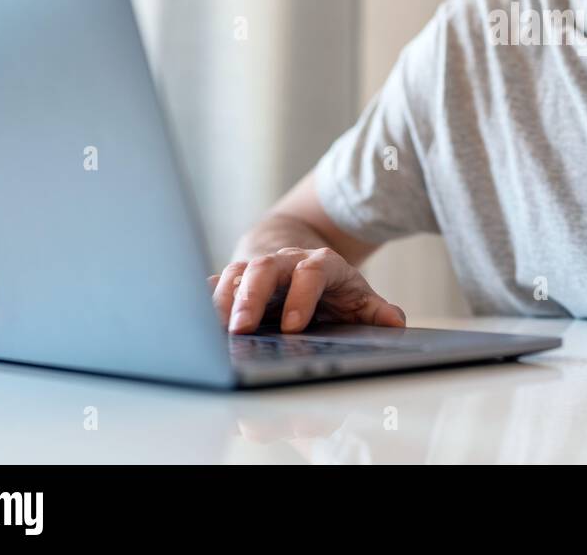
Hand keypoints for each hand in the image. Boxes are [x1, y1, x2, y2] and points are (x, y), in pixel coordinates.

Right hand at [209, 247, 405, 333]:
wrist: (298, 259)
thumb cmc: (328, 286)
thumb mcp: (356, 296)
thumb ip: (375, 311)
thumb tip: (395, 323)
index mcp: (318, 264)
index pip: (311, 273)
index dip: (302, 297)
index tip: (293, 327)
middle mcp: (284, 262)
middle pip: (264, 269)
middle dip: (251, 297)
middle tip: (241, 328)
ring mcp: (255, 268)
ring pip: (235, 274)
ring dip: (223, 300)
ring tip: (212, 327)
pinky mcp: (233, 281)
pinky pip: (215, 286)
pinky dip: (203, 300)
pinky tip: (191, 316)